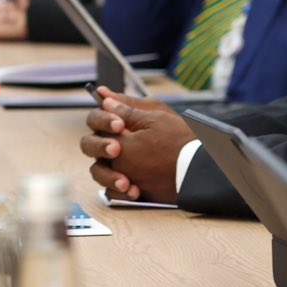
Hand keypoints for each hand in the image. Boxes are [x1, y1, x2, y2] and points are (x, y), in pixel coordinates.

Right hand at [79, 87, 189, 204]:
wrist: (196, 169)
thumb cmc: (176, 140)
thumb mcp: (152, 120)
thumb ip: (125, 109)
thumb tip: (103, 93)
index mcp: (120, 125)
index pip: (95, 119)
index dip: (102, 121)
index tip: (119, 125)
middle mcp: (116, 145)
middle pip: (90, 145)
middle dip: (100, 148)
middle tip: (116, 151)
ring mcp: (120, 167)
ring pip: (98, 171)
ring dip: (109, 176)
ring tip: (125, 182)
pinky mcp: (127, 185)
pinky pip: (112, 192)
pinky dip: (121, 193)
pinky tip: (134, 191)